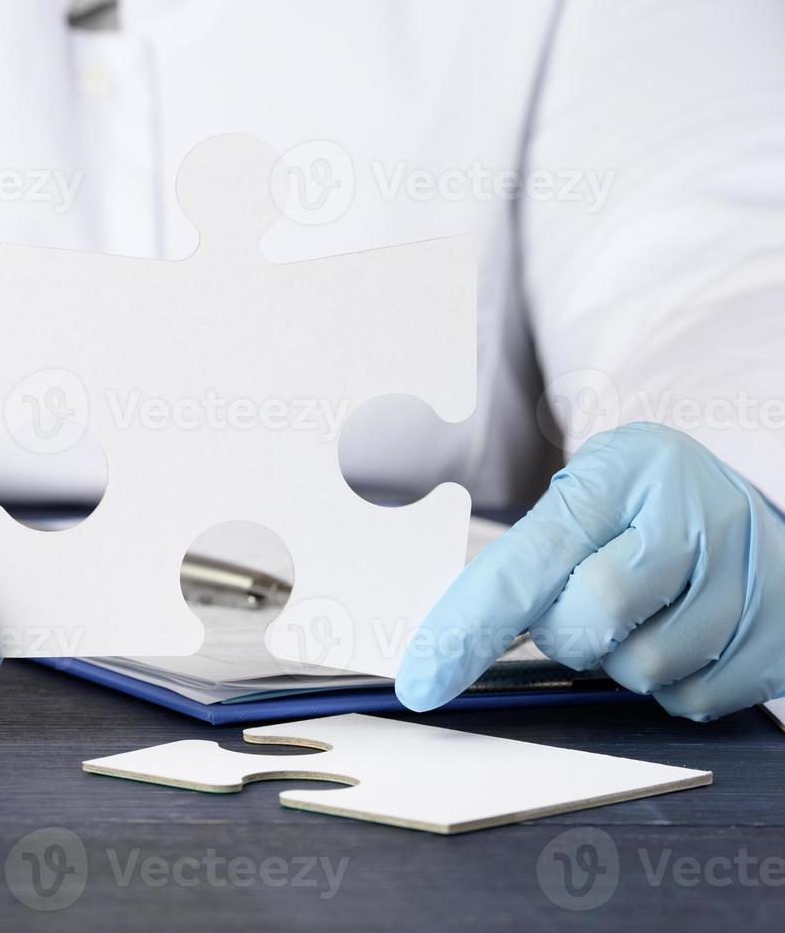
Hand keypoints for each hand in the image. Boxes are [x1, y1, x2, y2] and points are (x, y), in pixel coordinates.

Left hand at [396, 422, 784, 721]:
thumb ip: (526, 555)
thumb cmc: (645, 505)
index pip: (526, 561)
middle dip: (563, 632)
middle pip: (588, 620)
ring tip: (641, 610)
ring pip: (642, 669)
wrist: (749, 505)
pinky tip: (681, 632)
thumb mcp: (588, 495)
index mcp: (624, 472)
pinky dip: (670, 681)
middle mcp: (693, 515)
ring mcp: (750, 576)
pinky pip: (691, 698)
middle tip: (578, 604)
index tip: (420, 681)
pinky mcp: (780, 636)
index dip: (465, 628)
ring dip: (619, 658)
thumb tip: (446, 636)